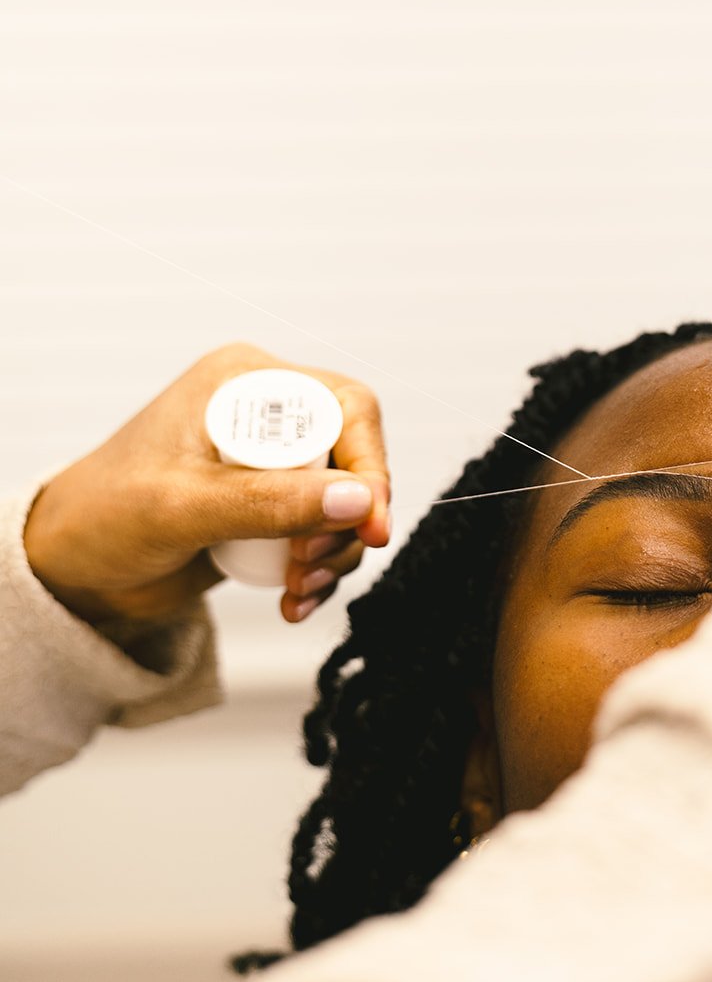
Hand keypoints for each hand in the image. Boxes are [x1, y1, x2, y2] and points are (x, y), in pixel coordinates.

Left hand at [23, 343, 390, 626]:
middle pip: (354, 457)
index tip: (369, 524)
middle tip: (313, 565)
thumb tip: (359, 500)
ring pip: (346, 503)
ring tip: (299, 589)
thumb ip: (270, 503)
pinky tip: (294, 600)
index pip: (346, 406)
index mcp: (245, 382)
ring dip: (334, 554)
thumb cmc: (103, 516)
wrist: (71, 569)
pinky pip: (324, 533)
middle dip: (345, 521)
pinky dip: (320, 571)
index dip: (369, 465)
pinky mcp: (270, 506)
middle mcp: (265, 414)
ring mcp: (270, 462)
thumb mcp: (184, 508)